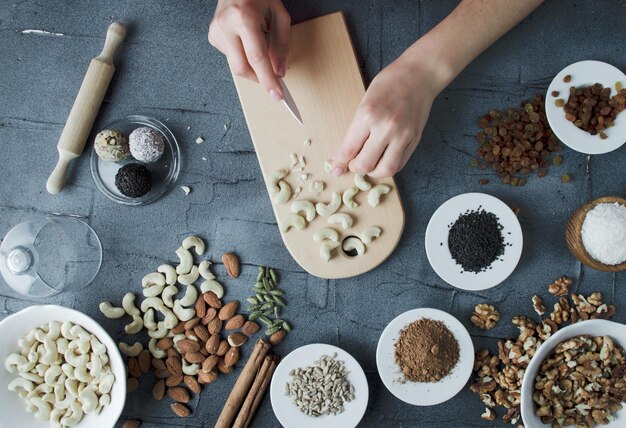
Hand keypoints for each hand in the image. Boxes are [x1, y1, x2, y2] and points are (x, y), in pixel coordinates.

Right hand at [209, 0, 290, 100]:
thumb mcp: (279, 14)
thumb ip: (281, 44)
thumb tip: (278, 71)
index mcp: (244, 18)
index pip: (257, 58)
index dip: (268, 79)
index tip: (276, 95)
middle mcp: (226, 25)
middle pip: (241, 67)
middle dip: (258, 78)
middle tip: (271, 80)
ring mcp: (216, 30)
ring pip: (236, 63)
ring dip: (251, 62)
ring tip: (256, 41)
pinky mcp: (212, 35)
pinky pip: (230, 56)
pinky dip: (242, 54)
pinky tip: (245, 39)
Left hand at [332, 56, 438, 177]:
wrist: (419, 75)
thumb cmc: (389, 83)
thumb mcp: (364, 102)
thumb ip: (356, 129)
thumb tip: (346, 153)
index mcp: (367, 115)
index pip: (349, 149)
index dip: (340, 163)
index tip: (337, 169)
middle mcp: (385, 127)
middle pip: (365, 164)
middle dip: (355, 168)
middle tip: (354, 163)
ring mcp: (402, 135)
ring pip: (385, 170)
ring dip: (374, 172)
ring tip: (370, 163)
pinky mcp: (414, 140)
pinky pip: (399, 164)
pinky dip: (388, 167)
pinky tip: (383, 159)